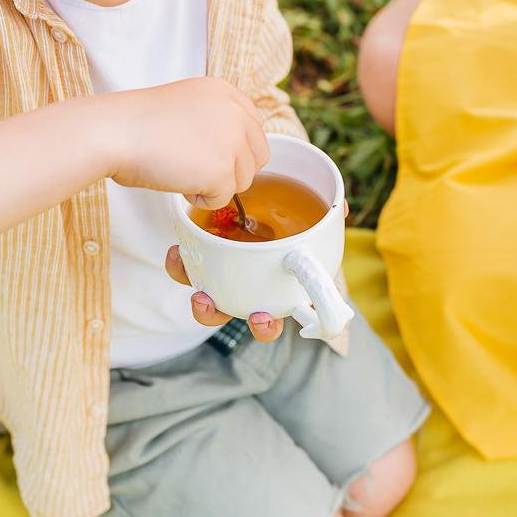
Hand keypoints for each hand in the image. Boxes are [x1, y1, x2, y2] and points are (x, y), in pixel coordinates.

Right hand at [106, 78, 268, 208]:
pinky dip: (201, 199)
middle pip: (257, 156)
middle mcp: (236, 113)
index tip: (215, 155)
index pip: (255, 128)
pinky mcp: (223, 171)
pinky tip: (178, 182)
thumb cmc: (137, 122)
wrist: (117, 132)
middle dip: (232, 169)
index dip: (236, 148)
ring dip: (215, 184)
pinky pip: (224, 199)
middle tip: (199, 169)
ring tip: (181, 171)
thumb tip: (231, 149)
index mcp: (227, 93)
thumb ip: (214, 118)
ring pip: (243, 180)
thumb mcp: (187, 103)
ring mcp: (232, 142)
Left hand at [164, 199, 348, 345]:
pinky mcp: (197, 257)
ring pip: (208, 303)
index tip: (261, 318)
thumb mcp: (307, 209)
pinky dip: (180, 265)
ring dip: (203, 307)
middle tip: (228, 308)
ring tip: (200, 295)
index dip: (266, 325)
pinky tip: (178, 250)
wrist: (248, 190)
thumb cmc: (286, 210)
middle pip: (237, 316)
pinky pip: (186, 269)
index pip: (272, 318)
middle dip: (226, 318)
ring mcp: (221, 276)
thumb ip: (324, 212)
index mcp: (276, 286)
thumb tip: (338, 210)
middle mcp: (247, 289)